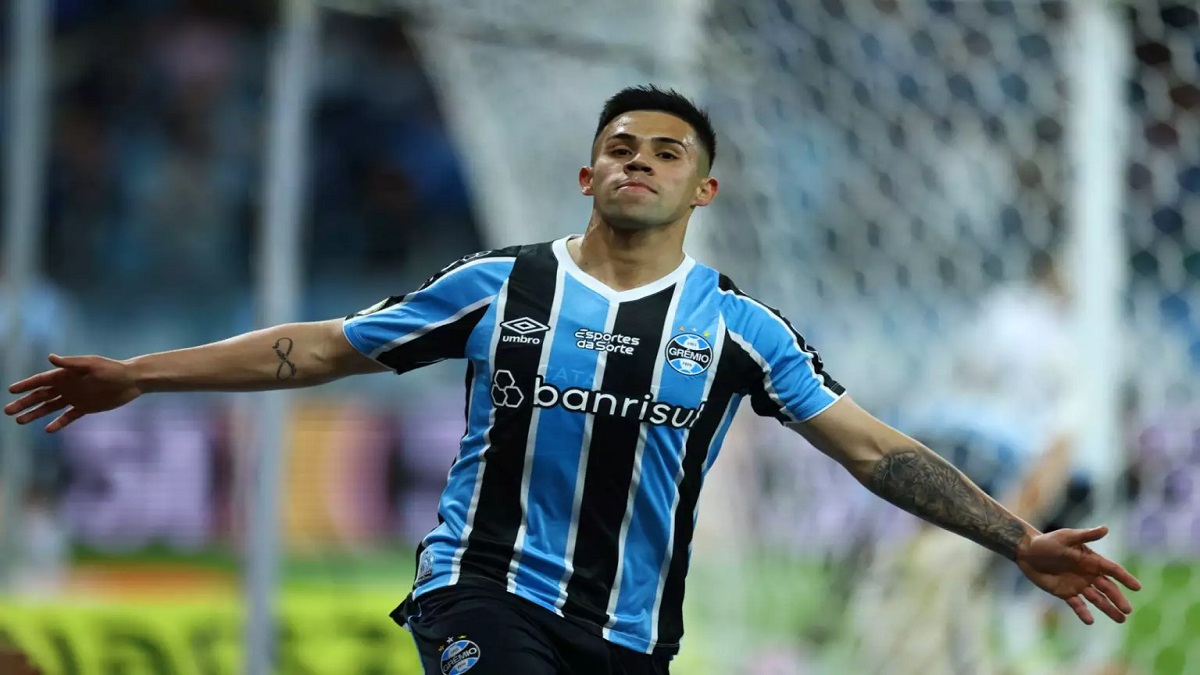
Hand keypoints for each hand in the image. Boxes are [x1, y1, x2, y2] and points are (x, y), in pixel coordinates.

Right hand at [4, 354, 141, 431]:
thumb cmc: (112, 369)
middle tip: (8, 411)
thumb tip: (50, 357)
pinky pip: (68, 417)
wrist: (131, 380)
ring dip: (35, 414)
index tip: (10, 391)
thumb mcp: (91, 364)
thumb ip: (70, 364)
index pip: (40, 380)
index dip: (25, 385)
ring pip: (50, 407)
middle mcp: (67, 386)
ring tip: (20, 421)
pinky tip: (48, 429)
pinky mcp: (85, 407)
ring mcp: (75, 398)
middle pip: (41, 396)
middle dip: (24, 403)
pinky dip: (58, 423)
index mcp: (66, 375)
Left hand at [1015, 525, 1141, 623]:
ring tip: (1121, 619)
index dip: (1125, 578)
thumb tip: (1106, 528)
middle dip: (1118, 599)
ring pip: (1097, 599)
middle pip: (1107, 588)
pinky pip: (1077, 605)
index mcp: (1091, 560)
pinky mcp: (1065, 593)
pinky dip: (1083, 613)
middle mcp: (1088, 574)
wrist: (1028, 552)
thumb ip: (1086, 535)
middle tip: (1128, 610)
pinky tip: (1090, 621)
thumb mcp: (1067, 537)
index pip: (1112, 570)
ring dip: (1108, 609)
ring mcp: (1078, 584)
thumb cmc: (1048, 541)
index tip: (1137, 587)